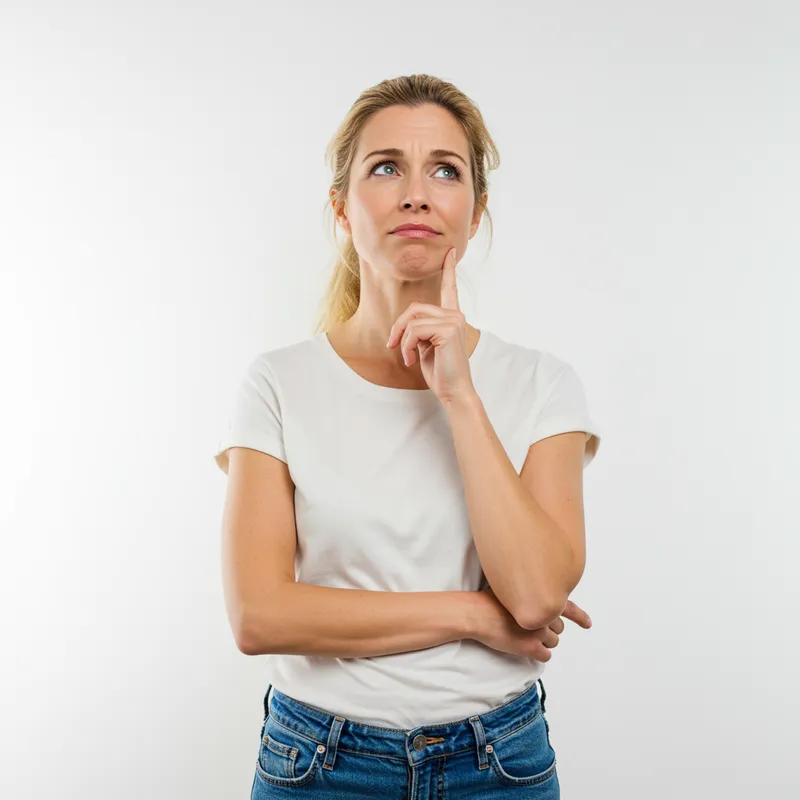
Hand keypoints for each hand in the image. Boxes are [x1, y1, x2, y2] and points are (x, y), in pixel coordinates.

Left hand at [385, 247, 474, 403]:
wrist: (454, 391)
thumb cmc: (441, 372)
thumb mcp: (425, 347)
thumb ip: (419, 330)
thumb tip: (405, 325)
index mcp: (452, 317)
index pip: (450, 289)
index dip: (448, 270)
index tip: (447, 251)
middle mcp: (456, 315)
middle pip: (414, 309)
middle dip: (398, 328)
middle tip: (392, 346)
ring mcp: (453, 321)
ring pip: (412, 320)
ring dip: (402, 340)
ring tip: (406, 357)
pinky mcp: (448, 329)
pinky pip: (414, 331)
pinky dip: (406, 346)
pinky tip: (411, 360)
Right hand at [472, 586, 591, 661]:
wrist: (476, 613)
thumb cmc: (488, 600)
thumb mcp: (512, 588)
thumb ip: (528, 594)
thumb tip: (534, 599)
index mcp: (542, 599)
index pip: (569, 608)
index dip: (580, 617)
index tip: (588, 624)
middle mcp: (545, 615)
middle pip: (558, 628)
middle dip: (547, 629)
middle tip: (530, 628)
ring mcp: (539, 632)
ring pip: (553, 643)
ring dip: (542, 642)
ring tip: (523, 637)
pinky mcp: (532, 648)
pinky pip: (545, 655)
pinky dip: (537, 654)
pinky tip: (525, 648)